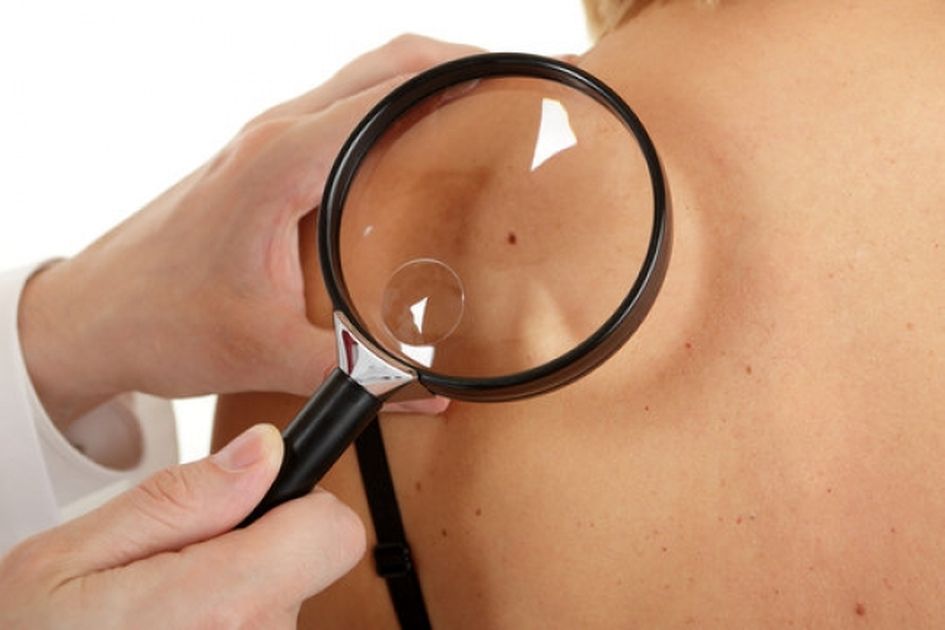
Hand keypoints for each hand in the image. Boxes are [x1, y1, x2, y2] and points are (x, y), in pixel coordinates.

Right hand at [0, 424, 363, 628]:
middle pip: (304, 562)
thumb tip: (265, 451)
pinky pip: (260, 629)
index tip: (258, 499)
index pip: (332, 533)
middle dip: (251, 548)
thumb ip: (180, 498)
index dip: (300, 503)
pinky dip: (226, 623)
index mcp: (220, 608)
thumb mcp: (70, 556)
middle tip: (173, 566)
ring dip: (233, 592)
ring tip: (160, 609)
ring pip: (281, 599)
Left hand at [18, 35, 478, 425]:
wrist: (95, 314)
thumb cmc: (161, 319)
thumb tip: (432, 393)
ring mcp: (268, 140)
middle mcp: (277, 134)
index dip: (466, 74)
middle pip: (388, 63)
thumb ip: (359, 376)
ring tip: (485, 111)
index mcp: (284, 162)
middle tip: (521, 93)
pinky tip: (420, 149)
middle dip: (462, 63)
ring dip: (426, 81)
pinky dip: (393, 109)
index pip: (394, 89)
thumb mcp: (267, 354)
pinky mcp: (264, 159)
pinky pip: (343, 110)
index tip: (521, 85)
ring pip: (365, 79)